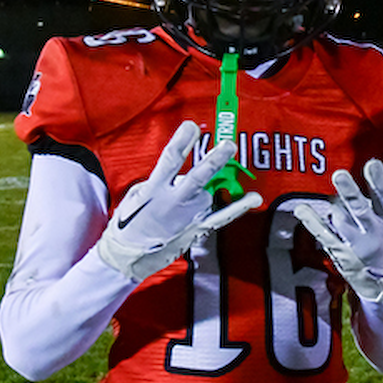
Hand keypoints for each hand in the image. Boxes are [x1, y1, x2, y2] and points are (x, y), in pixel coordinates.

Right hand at [94, 120, 261, 280]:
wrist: (128, 256)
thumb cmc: (129, 223)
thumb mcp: (137, 195)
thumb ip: (160, 181)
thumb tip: (181, 174)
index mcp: (154, 190)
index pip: (170, 159)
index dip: (182, 141)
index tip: (191, 126)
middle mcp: (174, 202)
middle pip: (199, 176)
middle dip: (215, 159)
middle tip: (229, 145)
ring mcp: (188, 217)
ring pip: (207, 194)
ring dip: (200, 194)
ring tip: (180, 208)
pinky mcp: (197, 229)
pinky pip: (223, 216)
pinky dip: (240, 206)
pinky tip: (254, 197)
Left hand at [293, 158, 382, 302]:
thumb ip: (379, 199)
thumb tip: (367, 166)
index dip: (378, 181)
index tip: (371, 164)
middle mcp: (373, 231)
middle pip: (360, 209)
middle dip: (350, 192)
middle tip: (339, 175)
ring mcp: (356, 244)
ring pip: (341, 220)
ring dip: (334, 206)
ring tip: (329, 194)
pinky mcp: (341, 253)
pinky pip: (324, 235)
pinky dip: (312, 222)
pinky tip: (301, 209)